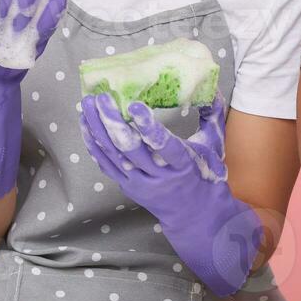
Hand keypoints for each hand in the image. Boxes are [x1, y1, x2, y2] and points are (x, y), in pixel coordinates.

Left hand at [79, 94, 261, 295]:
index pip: (164, 146)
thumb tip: (212, 86)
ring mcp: (140, 184)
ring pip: (114, 156)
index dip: (148, 127)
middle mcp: (159, 177)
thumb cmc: (205, 174)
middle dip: (113, 122)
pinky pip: (106, 165)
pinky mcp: (128, 187)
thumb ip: (212, 114)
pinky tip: (86, 125)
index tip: (134, 106)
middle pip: (130, 149)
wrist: (195, 214)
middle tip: (102, 98)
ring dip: (98, 129)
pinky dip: (95, 145)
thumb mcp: (213, 145)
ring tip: (88, 105)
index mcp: (183, 165)